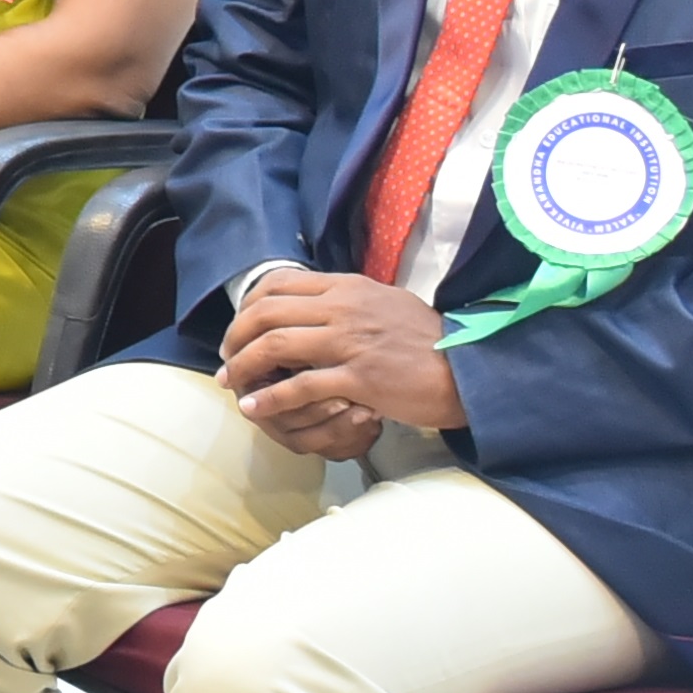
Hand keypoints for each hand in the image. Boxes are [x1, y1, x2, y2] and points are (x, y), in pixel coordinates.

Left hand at [219, 266, 466, 455]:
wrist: (466, 369)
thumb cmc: (427, 340)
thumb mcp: (385, 303)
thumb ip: (346, 302)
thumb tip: (308, 306)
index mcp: (347, 287)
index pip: (278, 284)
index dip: (247, 307)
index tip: (238, 330)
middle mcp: (344, 308)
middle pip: (267, 312)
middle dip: (235, 337)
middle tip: (226, 359)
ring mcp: (351, 342)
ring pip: (276, 345)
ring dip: (244, 366)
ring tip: (232, 383)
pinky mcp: (360, 377)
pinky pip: (301, 386)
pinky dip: (271, 398)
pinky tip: (255, 408)